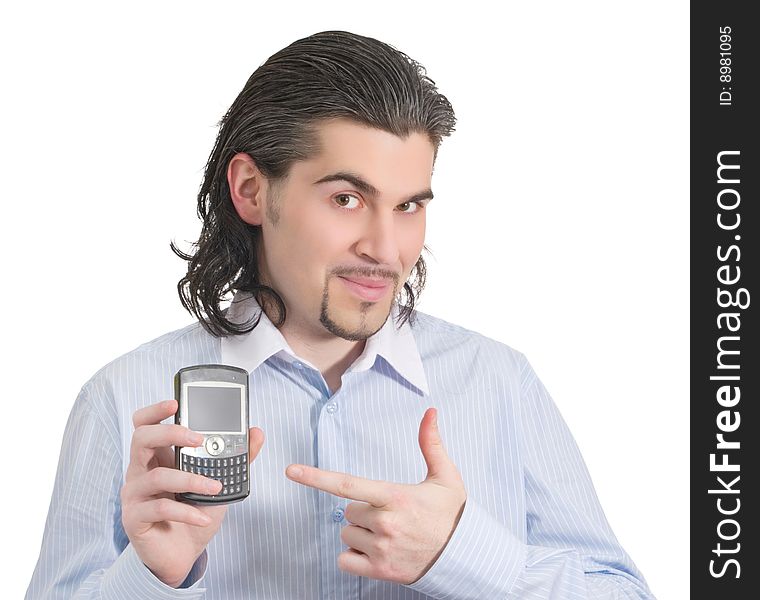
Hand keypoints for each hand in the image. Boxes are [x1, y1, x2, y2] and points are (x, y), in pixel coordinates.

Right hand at [121, 399, 264, 587]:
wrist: (182, 555)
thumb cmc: (194, 512)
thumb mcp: (219, 482)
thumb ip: (236, 457)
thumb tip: (256, 432)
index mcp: (157, 456)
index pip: (145, 424)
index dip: (155, 410)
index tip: (176, 402)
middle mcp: (140, 470)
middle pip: (141, 438)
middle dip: (170, 434)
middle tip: (198, 439)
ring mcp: (134, 495)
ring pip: (155, 476)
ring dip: (190, 479)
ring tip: (215, 488)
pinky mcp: (135, 519)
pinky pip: (160, 509)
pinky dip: (187, 512)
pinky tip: (204, 517)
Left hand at [285, 407, 465, 584]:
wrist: (465, 556)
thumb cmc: (451, 514)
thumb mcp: (446, 476)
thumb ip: (431, 444)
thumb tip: (430, 412)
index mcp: (395, 496)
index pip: (347, 484)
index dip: (316, 477)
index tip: (291, 470)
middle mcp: (385, 523)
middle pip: (348, 511)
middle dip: (362, 510)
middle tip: (390, 514)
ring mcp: (381, 549)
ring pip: (346, 535)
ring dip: (360, 534)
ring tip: (389, 534)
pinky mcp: (380, 571)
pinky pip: (345, 560)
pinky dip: (355, 557)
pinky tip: (377, 551)